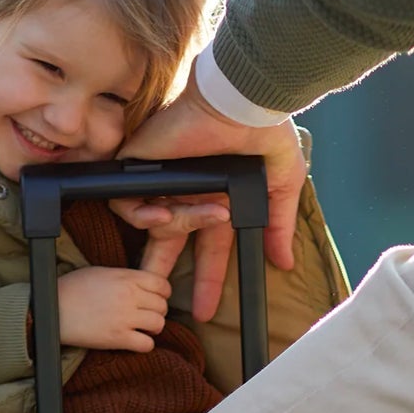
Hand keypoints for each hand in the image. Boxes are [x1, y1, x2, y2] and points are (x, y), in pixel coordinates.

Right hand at [57, 266, 171, 351]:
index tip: (155, 298)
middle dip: (157, 312)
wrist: (53, 308)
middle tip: (145, 315)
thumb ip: (125, 277)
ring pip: (159, 324)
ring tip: (142, 329)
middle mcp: (129, 296)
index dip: (162, 293)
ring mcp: (125, 317)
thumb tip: (141, 286)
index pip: (162, 284)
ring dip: (153, 328)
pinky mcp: (118, 338)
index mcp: (126, 277)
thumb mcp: (101, 272)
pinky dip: (144, 345)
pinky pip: (147, 345)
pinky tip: (134, 341)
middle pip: (162, 306)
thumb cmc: (73, 289)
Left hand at [115, 71, 305, 322]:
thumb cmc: (265, 134)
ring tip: (179, 220)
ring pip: (152, 226)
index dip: (208, 279)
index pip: (209, 248)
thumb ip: (278, 228)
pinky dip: (141, 214)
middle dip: (162, 273)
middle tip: (157, 304)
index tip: (206, 310)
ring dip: (167, 233)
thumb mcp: (280, 188)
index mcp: (219, 200)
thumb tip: (286, 263)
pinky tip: (162, 211)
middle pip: (169, 242)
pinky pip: (128, 204)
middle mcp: (189, 193)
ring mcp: (164, 179)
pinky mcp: (142, 163)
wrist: (243, 102)